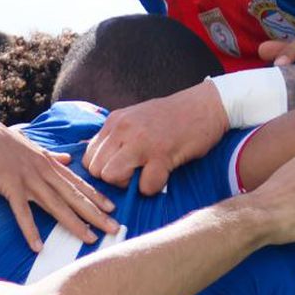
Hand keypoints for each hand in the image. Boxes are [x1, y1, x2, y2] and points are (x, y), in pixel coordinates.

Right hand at [0, 109, 118, 249]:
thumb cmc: (1, 140)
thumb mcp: (32, 146)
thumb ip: (51, 156)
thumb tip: (68, 159)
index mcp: (49, 163)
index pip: (78, 182)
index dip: (97, 196)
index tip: (114, 208)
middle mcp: (44, 171)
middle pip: (74, 196)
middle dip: (96, 213)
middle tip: (114, 228)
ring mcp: (28, 179)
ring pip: (56, 205)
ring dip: (74, 223)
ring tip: (90, 239)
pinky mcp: (9, 185)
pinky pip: (22, 212)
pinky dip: (30, 229)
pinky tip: (38, 246)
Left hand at [83, 81, 228, 194]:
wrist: (205, 106)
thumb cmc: (172, 116)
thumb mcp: (136, 118)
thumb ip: (117, 136)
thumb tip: (100, 161)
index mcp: (115, 121)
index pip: (88, 157)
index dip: (102, 170)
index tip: (120, 170)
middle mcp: (123, 129)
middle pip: (96, 170)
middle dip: (113, 180)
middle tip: (134, 174)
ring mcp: (141, 141)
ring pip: (111, 176)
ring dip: (128, 184)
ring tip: (146, 175)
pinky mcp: (162, 154)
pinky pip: (145, 186)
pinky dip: (154, 187)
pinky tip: (164, 174)